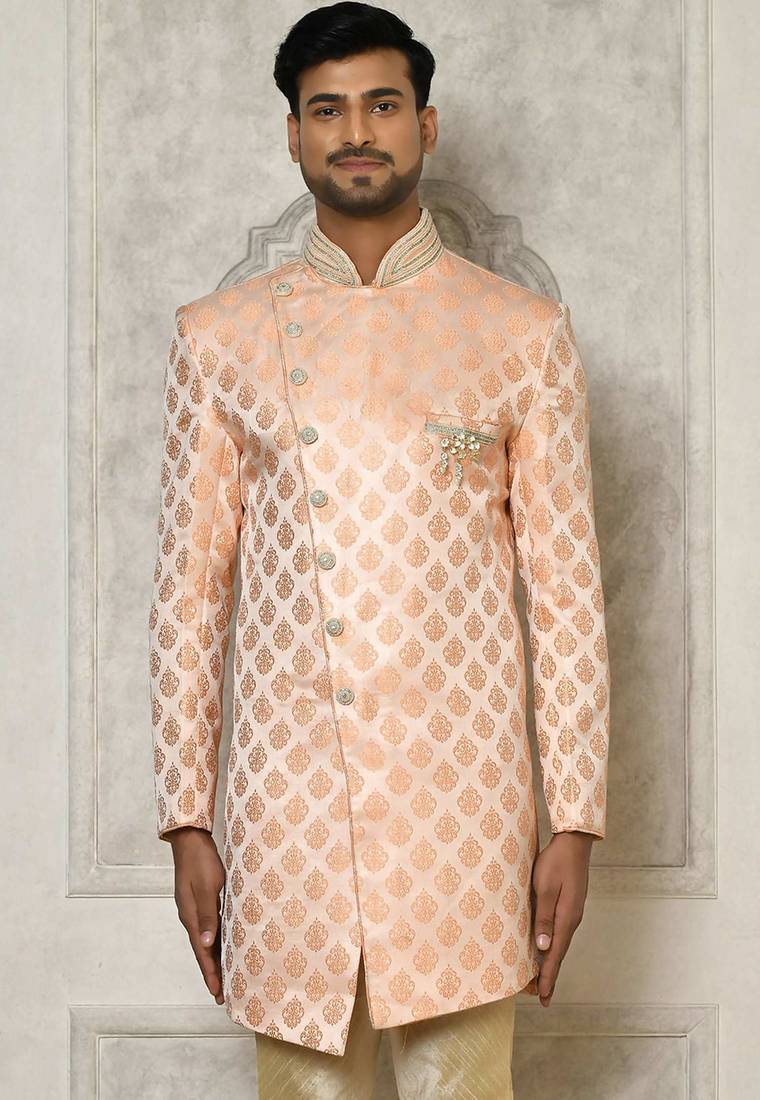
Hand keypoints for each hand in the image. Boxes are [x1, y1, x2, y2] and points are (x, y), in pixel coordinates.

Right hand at [169, 827, 225, 1004]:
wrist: (190, 841)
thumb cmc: (201, 861)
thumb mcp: (206, 887)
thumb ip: (207, 915)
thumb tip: (206, 944)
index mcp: (191, 916)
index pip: (202, 952)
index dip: (210, 973)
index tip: (217, 993)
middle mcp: (191, 917)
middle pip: (203, 951)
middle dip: (212, 972)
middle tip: (221, 994)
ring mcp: (194, 909)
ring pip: (206, 941)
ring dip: (214, 959)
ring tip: (224, 976)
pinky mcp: (200, 901)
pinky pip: (209, 928)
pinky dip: (216, 941)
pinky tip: (224, 945)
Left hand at [531, 831, 593, 1006]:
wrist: (574, 842)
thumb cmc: (556, 861)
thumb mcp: (545, 887)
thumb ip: (544, 916)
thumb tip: (542, 946)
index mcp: (566, 918)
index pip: (555, 954)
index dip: (548, 976)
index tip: (543, 997)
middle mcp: (571, 919)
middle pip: (559, 953)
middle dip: (550, 975)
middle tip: (542, 997)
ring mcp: (571, 912)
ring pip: (559, 943)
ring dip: (550, 961)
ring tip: (542, 979)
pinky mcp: (569, 905)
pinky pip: (559, 931)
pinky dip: (552, 945)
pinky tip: (545, 948)